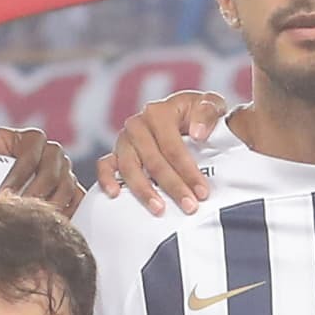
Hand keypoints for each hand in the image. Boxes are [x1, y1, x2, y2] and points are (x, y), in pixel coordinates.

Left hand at [0, 121, 77, 216]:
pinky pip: (77, 203)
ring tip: (31, 224)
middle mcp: (54, 154)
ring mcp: (66, 172)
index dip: (17, 177)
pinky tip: (46, 229)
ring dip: (49, 208)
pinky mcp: (73, 191)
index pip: (29, 157)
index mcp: (34, 138)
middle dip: (33, 196)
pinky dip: (66, 214)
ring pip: (66, 190)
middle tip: (18, 214)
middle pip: (52, 175)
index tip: (2, 194)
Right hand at [94, 93, 228, 212]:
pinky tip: (115, 194)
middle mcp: (138, 125)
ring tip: (159, 209)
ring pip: (129, 167)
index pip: (172, 146)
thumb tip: (198, 133)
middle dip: (172, 186)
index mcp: (159, 112)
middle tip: (189, 206)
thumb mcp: (209, 105)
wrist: (183, 115)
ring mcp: (124, 140)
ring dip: (144, 190)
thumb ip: (207, 113)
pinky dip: (107, 179)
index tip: (202, 192)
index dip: (188, 171)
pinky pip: (105, 166)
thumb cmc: (196, 114)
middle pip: (153, 160)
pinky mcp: (115, 153)